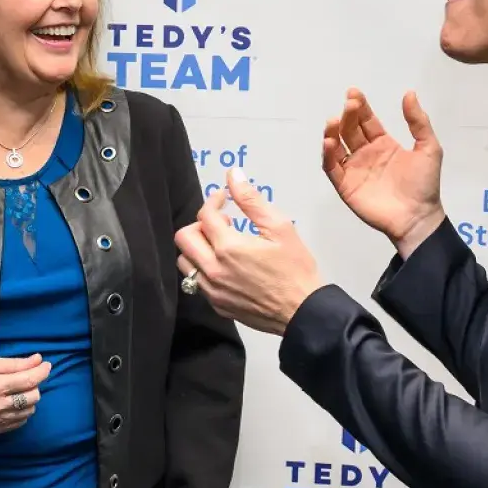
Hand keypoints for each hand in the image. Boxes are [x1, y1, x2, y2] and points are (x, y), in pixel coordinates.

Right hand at [0, 354, 49, 434]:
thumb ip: (16, 363)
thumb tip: (39, 360)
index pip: (29, 380)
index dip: (42, 371)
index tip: (46, 365)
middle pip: (33, 397)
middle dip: (34, 385)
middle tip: (26, 379)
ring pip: (29, 411)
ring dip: (29, 399)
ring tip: (18, 392)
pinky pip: (20, 422)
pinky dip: (21, 412)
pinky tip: (13, 404)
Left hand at [173, 168, 323, 336]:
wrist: (303, 312)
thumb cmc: (296, 271)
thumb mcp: (279, 228)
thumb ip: (251, 200)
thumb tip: (234, 176)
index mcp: (228, 247)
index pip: (205, 214)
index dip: (213, 200)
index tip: (223, 198)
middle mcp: (214, 269)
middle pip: (184, 237)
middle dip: (200, 223)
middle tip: (221, 223)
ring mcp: (213, 290)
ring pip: (185, 261)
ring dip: (197, 247)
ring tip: (220, 245)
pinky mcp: (217, 304)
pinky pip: (196, 282)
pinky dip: (203, 269)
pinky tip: (225, 266)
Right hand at [322, 89, 446, 257]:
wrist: (418, 216)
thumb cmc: (424, 184)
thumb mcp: (429, 148)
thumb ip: (418, 122)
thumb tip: (409, 93)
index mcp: (383, 144)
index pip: (366, 121)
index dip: (360, 107)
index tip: (354, 93)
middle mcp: (366, 154)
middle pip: (350, 130)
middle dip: (347, 115)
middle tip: (349, 104)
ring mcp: (354, 170)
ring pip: (336, 146)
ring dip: (332, 132)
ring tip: (333, 121)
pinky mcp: (345, 186)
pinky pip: (331, 168)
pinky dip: (327, 155)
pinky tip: (329, 143)